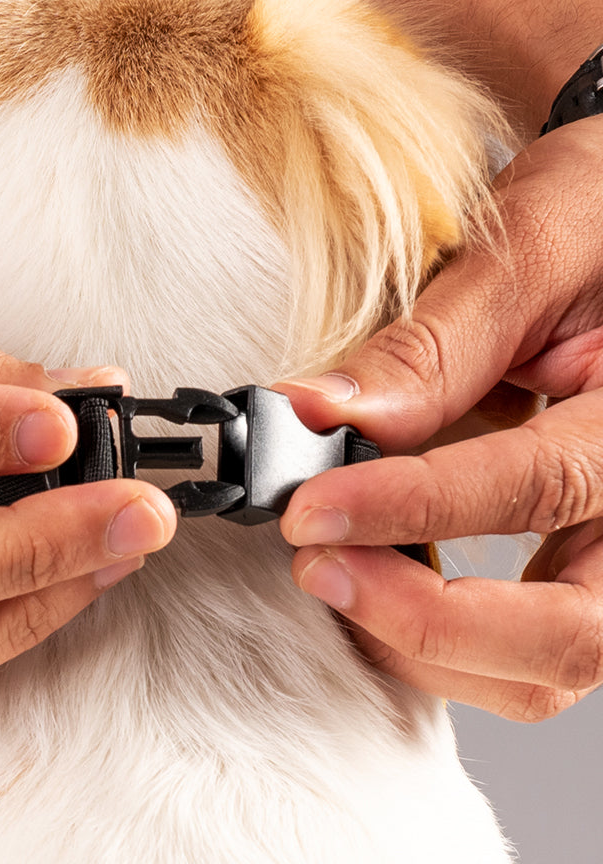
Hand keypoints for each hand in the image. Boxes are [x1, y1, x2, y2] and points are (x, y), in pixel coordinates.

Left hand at [273, 118, 602, 721]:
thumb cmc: (602, 217)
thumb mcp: (531, 248)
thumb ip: (438, 343)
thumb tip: (324, 415)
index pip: (535, 487)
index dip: (409, 508)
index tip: (306, 507)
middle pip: (571, 631)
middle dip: (427, 621)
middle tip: (316, 565)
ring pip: (548, 662)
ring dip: (427, 645)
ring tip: (333, 573)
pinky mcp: (592, 557)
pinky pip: (527, 644)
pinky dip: (440, 640)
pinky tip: (373, 580)